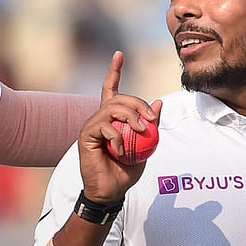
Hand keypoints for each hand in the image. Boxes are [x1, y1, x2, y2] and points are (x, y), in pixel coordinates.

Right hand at [77, 51, 161, 203]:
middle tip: (151, 119)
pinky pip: (104, 127)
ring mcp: (91, 126)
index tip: (119, 54)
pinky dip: (117, 136)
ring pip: (112, 109)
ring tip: (141, 131)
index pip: (111, 88)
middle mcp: (99, 118)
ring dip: (131, 117)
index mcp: (111, 118)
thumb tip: (159, 103)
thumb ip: (152, 126)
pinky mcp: (86, 136)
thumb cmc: (126, 170)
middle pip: (118, 98)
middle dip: (138, 104)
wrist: (111, 191)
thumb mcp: (146, 146)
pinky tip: (121, 149)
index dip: (114, 71)